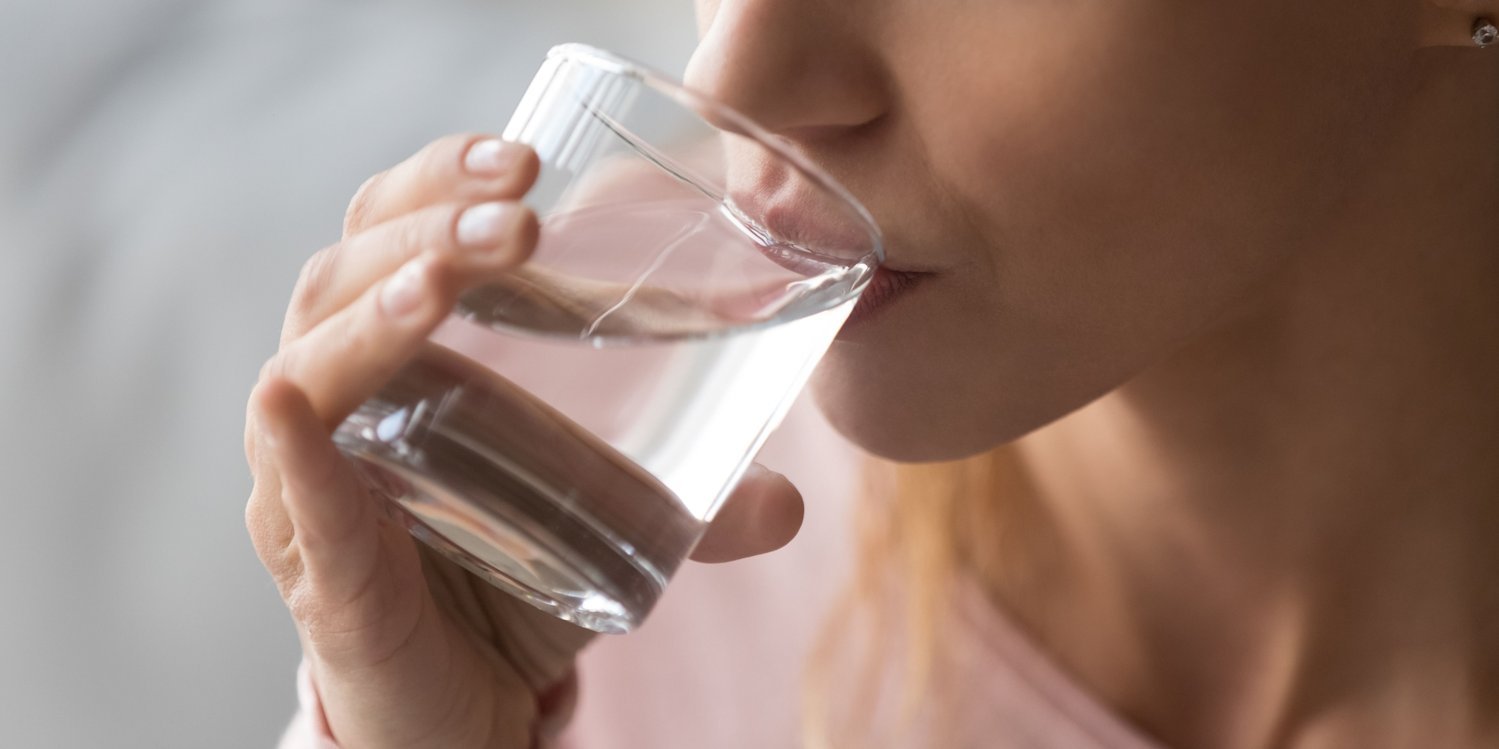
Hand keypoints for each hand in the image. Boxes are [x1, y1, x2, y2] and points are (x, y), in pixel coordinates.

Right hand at [243, 134, 804, 747]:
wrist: (462, 711)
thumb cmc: (510, 584)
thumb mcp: (607, 524)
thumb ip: (693, 506)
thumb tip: (789, 502)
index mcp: (400, 358)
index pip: (392, 229)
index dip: (442, 180)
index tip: (527, 157)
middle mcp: (340, 403)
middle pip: (346, 273)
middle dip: (428, 226)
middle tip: (517, 210)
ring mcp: (315, 483)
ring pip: (312, 364)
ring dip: (378, 308)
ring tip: (447, 278)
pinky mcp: (320, 570)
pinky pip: (295, 499)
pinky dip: (294, 450)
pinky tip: (294, 404)